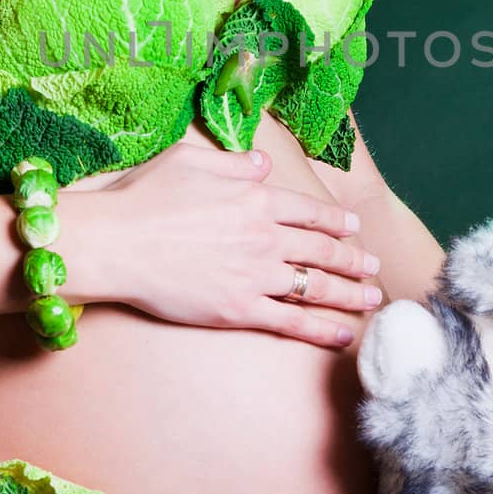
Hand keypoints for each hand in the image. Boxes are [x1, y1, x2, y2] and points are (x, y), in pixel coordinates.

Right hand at [59, 142, 379, 348]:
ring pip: (316, 286)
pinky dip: (322, 329)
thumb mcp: (192, 160)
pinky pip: (292, 321)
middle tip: (374, 267)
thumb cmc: (146, 197)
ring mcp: (256, 275)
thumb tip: (264, 164)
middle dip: (354, 259)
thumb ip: (234, 162)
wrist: (118, 242)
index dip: (337, 220)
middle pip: (323, 249)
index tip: (354, 227)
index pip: (310, 211)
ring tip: (372, 299)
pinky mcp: (240, 309)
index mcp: (256, 198)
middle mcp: (265, 236)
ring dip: (350, 293)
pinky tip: (343, 334)